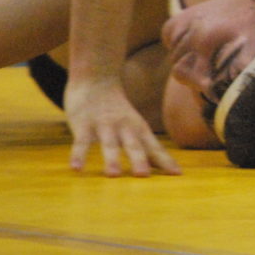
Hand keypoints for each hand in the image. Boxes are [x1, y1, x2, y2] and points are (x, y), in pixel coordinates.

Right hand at [64, 80, 181, 176]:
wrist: (96, 79)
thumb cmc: (118, 110)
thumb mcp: (135, 126)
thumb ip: (148, 148)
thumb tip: (167, 168)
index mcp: (139, 129)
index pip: (155, 147)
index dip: (166, 160)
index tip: (177, 174)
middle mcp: (125, 127)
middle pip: (134, 145)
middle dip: (139, 160)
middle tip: (143, 176)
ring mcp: (104, 125)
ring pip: (109, 143)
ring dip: (111, 158)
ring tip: (113, 175)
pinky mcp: (84, 124)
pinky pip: (81, 141)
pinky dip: (78, 155)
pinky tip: (76, 169)